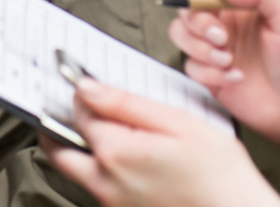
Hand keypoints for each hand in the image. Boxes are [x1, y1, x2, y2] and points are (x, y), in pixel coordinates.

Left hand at [41, 78, 279, 206]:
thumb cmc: (222, 176)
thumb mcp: (179, 123)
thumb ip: (126, 103)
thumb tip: (86, 87)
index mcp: (114, 152)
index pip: (76, 113)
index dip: (81, 95)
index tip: (87, 85)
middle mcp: (104, 182)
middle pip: (59, 149)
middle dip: (57, 127)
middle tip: (72, 112)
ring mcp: (113, 203)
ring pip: (76, 173)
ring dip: (78, 151)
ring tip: (103, 134)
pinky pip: (98, 191)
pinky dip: (101, 173)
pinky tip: (129, 163)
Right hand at [168, 0, 279, 176]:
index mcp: (243, 0)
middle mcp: (224, 19)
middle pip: (186, 3)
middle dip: (198, 20)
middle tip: (222, 37)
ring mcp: (214, 45)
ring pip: (179, 32)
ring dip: (200, 48)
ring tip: (229, 61)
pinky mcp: (208, 71)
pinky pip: (189, 64)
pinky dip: (210, 73)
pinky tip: (235, 78)